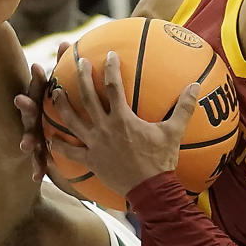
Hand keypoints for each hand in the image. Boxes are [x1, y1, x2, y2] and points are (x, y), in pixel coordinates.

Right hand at [15, 42, 70, 181]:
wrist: (49, 137)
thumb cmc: (55, 108)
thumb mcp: (58, 89)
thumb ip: (62, 67)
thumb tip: (65, 41)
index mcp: (40, 101)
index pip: (38, 88)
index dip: (37, 78)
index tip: (38, 68)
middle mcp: (34, 117)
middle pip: (30, 111)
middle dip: (26, 106)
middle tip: (20, 100)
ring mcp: (35, 134)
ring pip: (30, 137)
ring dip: (27, 141)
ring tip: (25, 146)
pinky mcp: (41, 152)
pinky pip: (40, 160)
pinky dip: (38, 167)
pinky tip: (37, 176)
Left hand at [48, 50, 198, 196]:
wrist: (150, 190)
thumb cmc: (161, 161)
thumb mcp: (174, 132)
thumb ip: (184, 107)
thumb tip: (196, 86)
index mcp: (123, 119)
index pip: (114, 87)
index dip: (111, 68)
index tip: (109, 54)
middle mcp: (105, 128)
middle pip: (88, 98)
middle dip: (82, 77)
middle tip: (79, 62)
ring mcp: (95, 144)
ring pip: (72, 120)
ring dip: (62, 104)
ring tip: (54, 91)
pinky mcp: (90, 160)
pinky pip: (70, 152)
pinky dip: (58, 145)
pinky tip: (49, 137)